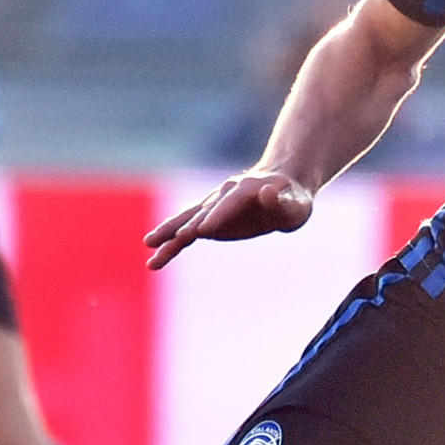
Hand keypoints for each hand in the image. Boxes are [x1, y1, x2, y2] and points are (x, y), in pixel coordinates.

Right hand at [144, 170, 315, 269]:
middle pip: (200, 211)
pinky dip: (172, 242)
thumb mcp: (297, 203)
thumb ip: (282, 202)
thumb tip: (268, 192)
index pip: (227, 204)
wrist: (282, 188)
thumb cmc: (293, 199)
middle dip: (183, 226)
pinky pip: (188, 231)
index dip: (215, 217)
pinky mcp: (209, 219)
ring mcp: (214, 206)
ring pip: (187, 220)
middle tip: (164, 239)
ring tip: (148, 245)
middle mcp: (224, 194)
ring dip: (168, 233)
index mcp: (245, 189)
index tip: (200, 231)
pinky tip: (155, 256)